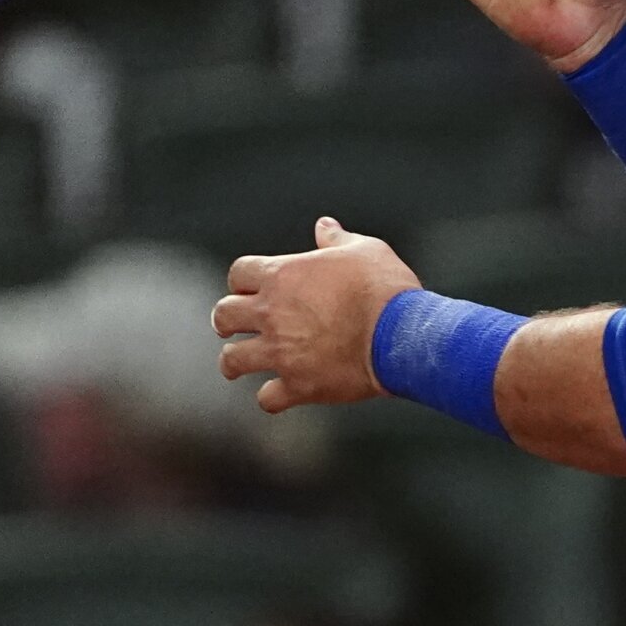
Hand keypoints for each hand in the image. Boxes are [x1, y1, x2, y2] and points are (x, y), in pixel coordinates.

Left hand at [213, 219, 420, 412]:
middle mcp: (272, 314)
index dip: (241, 280)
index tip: (248, 288)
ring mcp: (282, 352)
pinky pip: (267, 398)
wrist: (402, 334)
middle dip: (226, 321)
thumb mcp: (365, 249)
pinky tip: (279, 393)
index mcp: (283, 276)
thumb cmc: (385, 287)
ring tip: (239, 364)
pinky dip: (271, 397)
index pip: (238, 273)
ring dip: (234, 361)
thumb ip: (337, 239)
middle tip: (233, 326)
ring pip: (233, 360)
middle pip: (223, 315)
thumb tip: (324, 226)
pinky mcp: (299, 385)